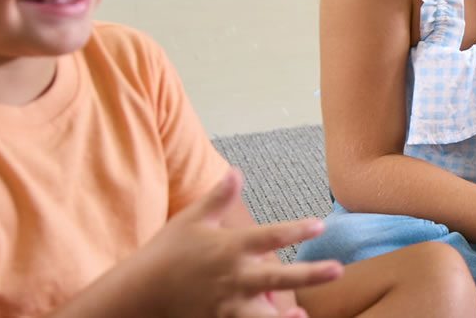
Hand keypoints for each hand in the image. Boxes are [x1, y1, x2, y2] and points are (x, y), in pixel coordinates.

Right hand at [124, 169, 344, 317]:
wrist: (138, 294)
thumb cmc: (166, 253)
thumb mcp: (190, 220)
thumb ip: (218, 198)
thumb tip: (237, 171)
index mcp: (229, 248)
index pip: (269, 237)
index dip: (296, 230)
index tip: (320, 224)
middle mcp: (233, 277)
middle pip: (277, 277)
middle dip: (309, 274)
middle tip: (337, 269)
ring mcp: (228, 305)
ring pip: (265, 316)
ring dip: (287, 316)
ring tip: (305, 314)